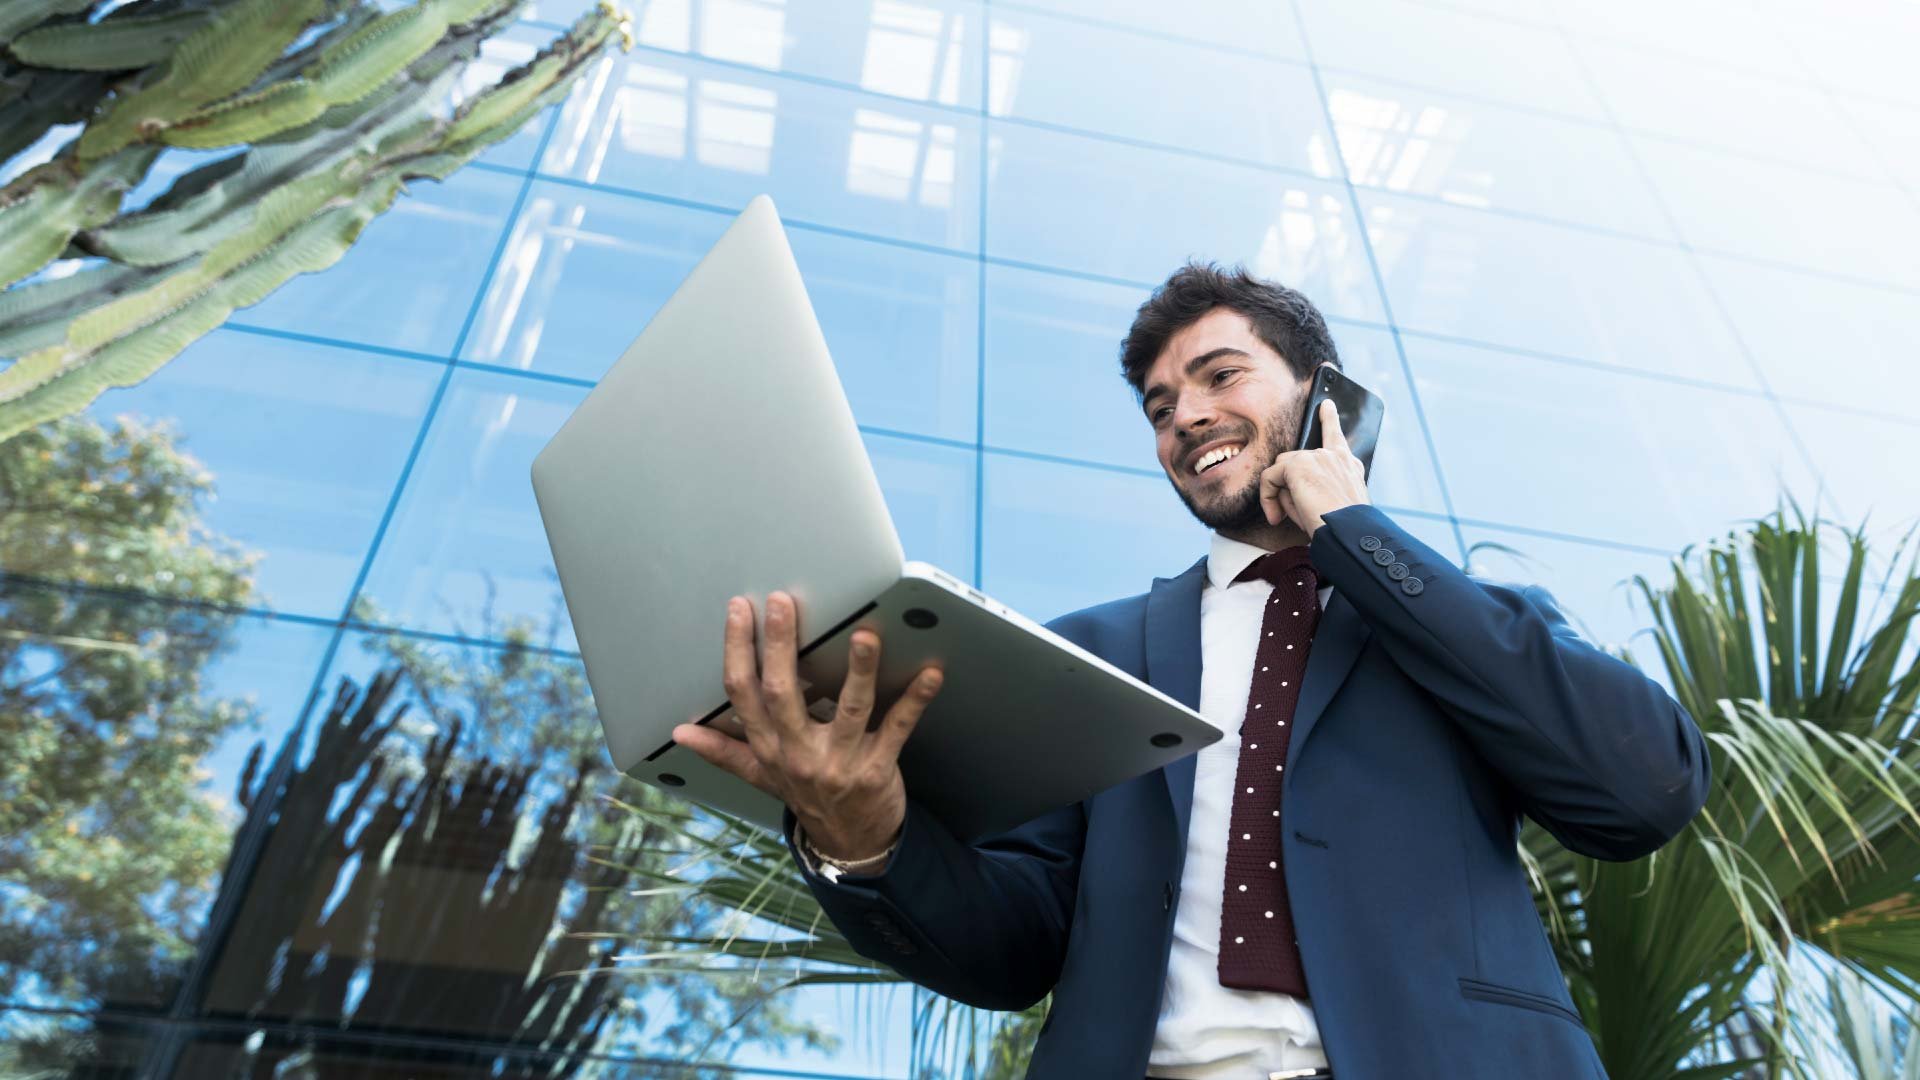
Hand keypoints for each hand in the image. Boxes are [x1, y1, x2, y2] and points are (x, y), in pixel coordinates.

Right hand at [671, 591, 943, 859]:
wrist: (851, 845)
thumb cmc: (807, 798)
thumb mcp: (762, 776)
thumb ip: (724, 751)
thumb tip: (681, 731)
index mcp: (769, 748)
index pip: (742, 694)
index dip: (737, 650)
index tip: (739, 609)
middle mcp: (798, 754)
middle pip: (783, 694)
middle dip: (779, 646)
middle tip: (782, 603)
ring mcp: (839, 762)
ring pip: (848, 709)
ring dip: (859, 670)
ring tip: (864, 634)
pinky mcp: (878, 769)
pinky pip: (898, 729)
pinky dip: (915, 700)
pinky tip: (931, 673)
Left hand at [1258, 391, 1369, 536]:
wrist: (1349, 534)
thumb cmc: (1342, 529)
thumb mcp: (1331, 507)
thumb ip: (1311, 490)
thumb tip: (1283, 488)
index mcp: (1350, 467)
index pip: (1336, 438)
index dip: (1330, 420)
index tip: (1326, 406)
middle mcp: (1336, 457)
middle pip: (1296, 461)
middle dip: (1288, 485)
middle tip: (1288, 514)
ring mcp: (1318, 457)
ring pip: (1282, 470)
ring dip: (1280, 493)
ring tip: (1286, 517)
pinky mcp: (1299, 465)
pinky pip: (1270, 477)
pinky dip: (1267, 497)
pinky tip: (1275, 516)